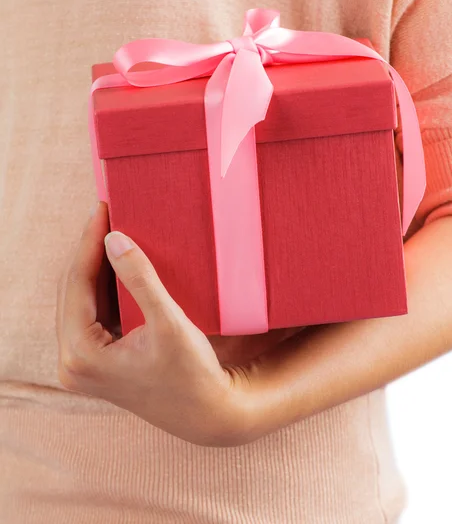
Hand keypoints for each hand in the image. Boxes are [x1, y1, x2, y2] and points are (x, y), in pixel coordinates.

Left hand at [55, 202, 260, 446]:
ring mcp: (83, 363)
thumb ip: (140, 280)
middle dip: (89, 251)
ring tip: (110, 232)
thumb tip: (114, 238)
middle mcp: (72, 361)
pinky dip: (105, 287)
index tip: (102, 210)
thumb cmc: (192, 373)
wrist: (208, 413)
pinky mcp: (98, 360)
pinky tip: (117, 264)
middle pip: (73, 291)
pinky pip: (93, 313)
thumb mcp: (169, 323)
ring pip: (81, 301)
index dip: (89, 243)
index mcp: (81, 355)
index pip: (76, 285)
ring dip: (96, 267)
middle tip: (106, 214)